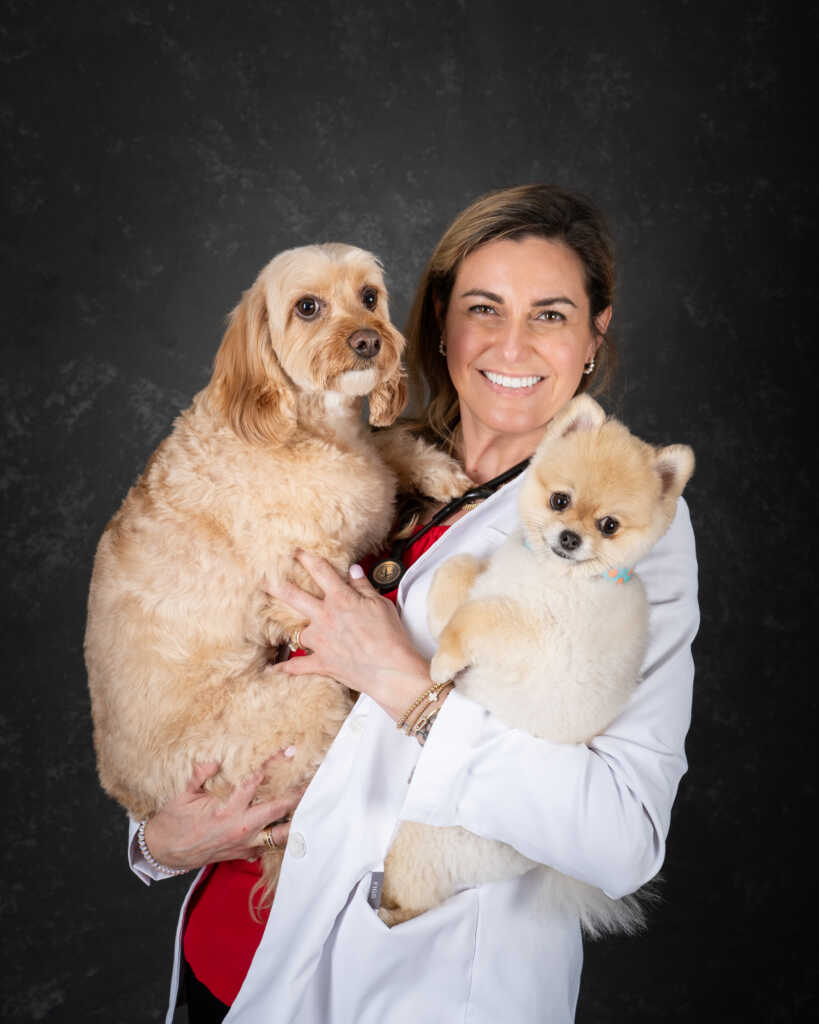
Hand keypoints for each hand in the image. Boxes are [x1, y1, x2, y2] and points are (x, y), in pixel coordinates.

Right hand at [142, 753, 303, 870]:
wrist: (166, 852)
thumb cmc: (174, 821)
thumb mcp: (182, 794)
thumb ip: (200, 774)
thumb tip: (215, 758)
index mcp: (226, 811)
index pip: (255, 782)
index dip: (273, 764)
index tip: (289, 750)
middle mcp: (241, 828)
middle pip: (278, 808)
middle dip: (297, 792)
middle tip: (314, 777)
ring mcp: (245, 843)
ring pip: (280, 834)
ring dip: (297, 819)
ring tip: (314, 804)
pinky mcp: (245, 853)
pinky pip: (270, 845)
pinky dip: (283, 835)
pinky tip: (295, 823)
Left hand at [268, 550, 432, 721]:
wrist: (390, 669)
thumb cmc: (390, 636)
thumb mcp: (380, 604)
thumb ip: (363, 586)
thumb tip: (353, 570)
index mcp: (340, 599)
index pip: (320, 571)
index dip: (306, 558)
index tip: (294, 550)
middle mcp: (325, 617)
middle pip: (293, 596)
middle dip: (276, 585)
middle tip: (262, 578)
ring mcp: (320, 641)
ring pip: (296, 632)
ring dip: (290, 629)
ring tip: (278, 626)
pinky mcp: (321, 662)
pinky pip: (297, 666)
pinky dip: (285, 669)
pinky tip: (273, 669)